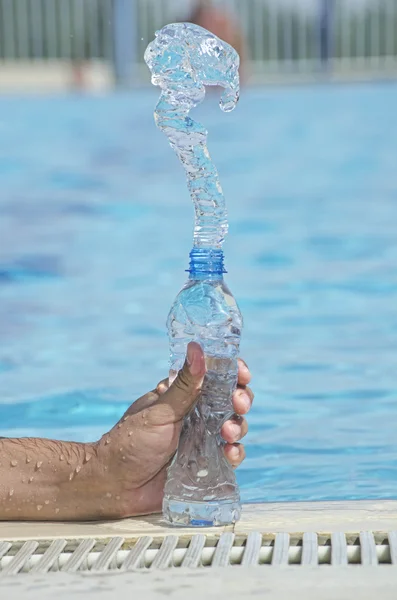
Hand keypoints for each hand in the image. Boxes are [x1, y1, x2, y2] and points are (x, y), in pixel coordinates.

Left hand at [96, 342, 252, 518]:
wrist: (116, 486)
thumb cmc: (130, 443)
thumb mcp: (159, 410)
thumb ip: (184, 385)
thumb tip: (198, 348)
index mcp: (183, 395)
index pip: (215, 377)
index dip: (233, 373)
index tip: (243, 374)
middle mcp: (196, 414)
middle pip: (231, 400)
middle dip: (241, 399)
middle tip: (238, 403)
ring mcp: (202, 439)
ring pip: (234, 426)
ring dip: (238, 425)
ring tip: (227, 433)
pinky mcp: (205, 464)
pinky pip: (230, 455)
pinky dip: (235, 453)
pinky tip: (230, 454)